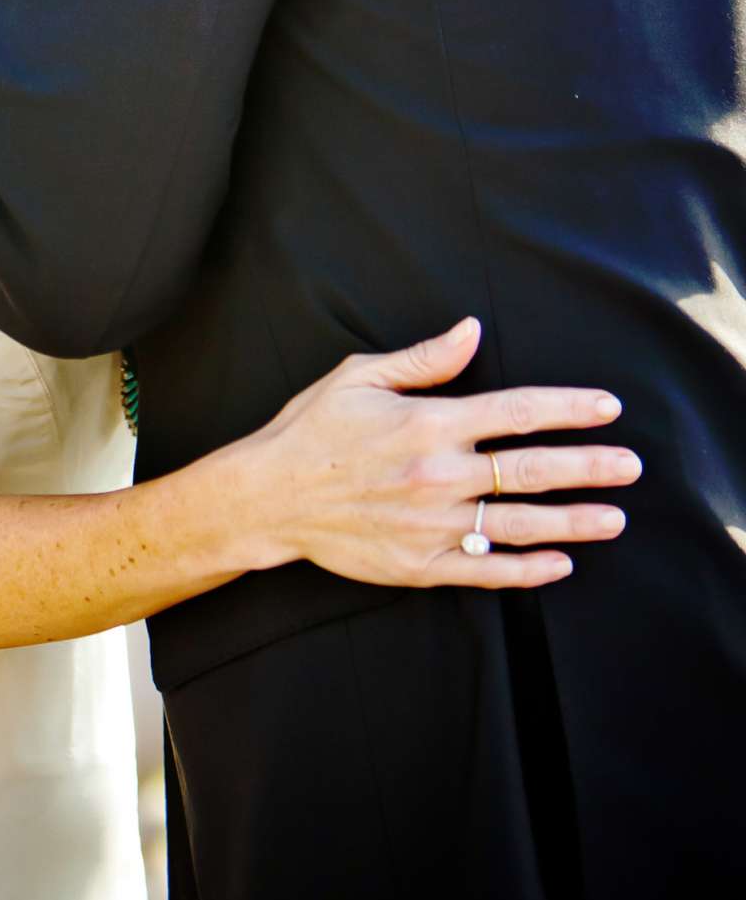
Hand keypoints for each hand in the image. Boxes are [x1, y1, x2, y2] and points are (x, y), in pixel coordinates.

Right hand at [222, 318, 638, 590]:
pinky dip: (527, 568)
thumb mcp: (360, 376)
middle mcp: (439, 474)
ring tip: (614, 518)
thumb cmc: (313, 428)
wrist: (269, 496)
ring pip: (519, 523)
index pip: (517, 413)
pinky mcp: (421, 565)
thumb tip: (472, 331)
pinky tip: (560, 564)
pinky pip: (486, 568)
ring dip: (573, 521)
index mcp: (429, 422)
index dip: (568, 409)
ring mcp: (433, 524)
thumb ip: (423, 359)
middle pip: (531, 470)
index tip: (608, 409)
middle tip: (631, 467)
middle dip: (589, 467)